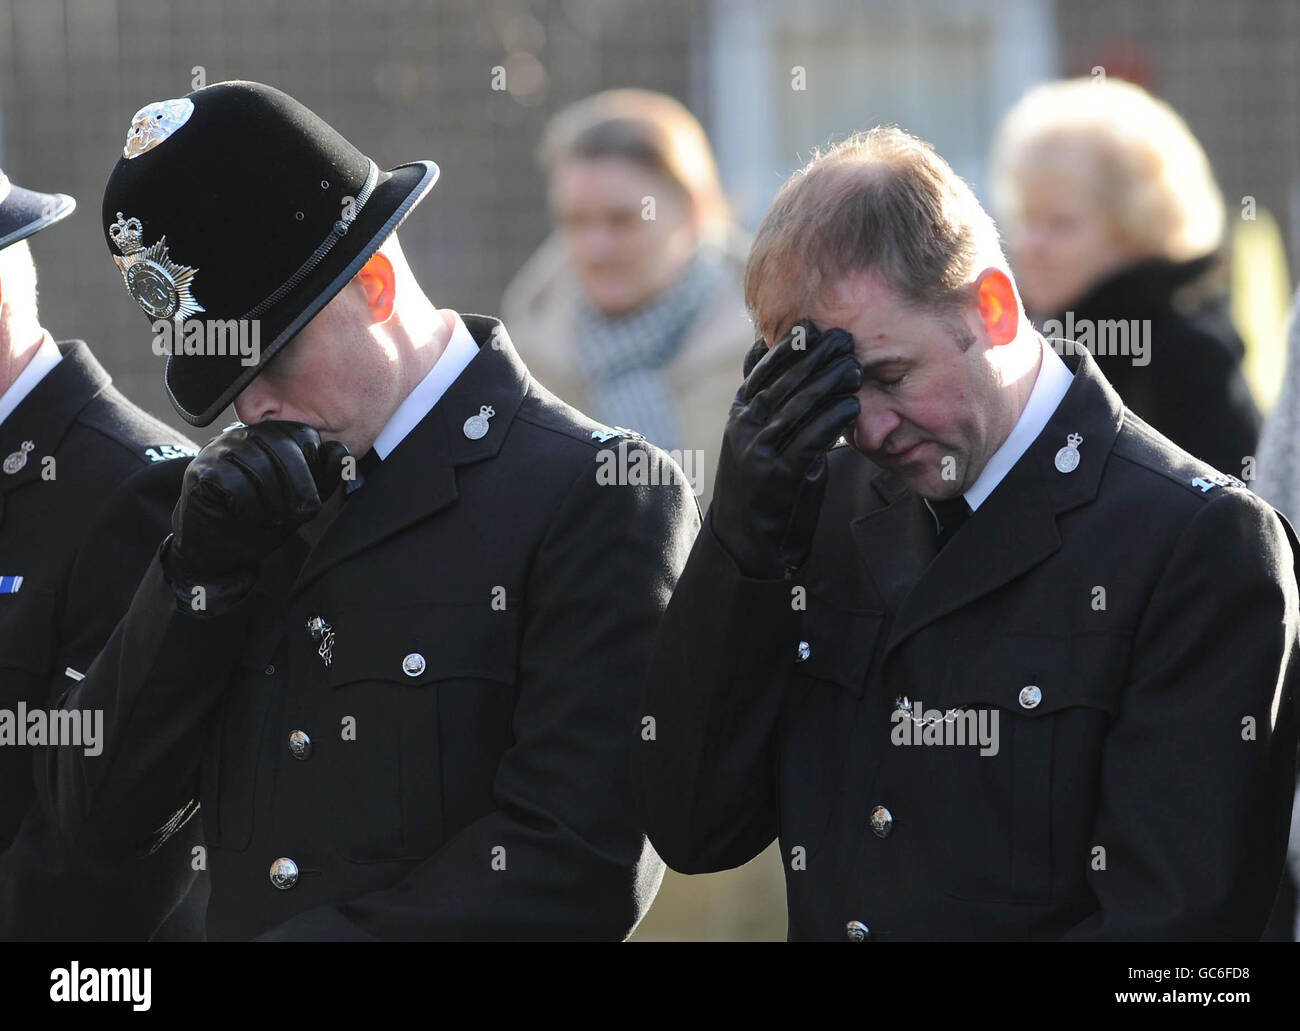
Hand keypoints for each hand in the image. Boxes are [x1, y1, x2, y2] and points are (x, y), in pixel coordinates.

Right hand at [166, 421, 348, 579]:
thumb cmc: (264, 519)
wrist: (220, 550)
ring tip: (271, 518)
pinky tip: (245, 516)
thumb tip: (340, 452)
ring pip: (260, 465)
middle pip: (284, 447)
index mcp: (275, 436)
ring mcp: (221, 450)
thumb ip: (324, 476)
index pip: (305, 436)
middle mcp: (247, 435)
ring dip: (273, 501)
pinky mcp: (202, 471)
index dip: (315, 470)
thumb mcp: (304, 498)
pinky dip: (248, 507)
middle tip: (299, 514)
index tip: (311, 500)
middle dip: (299, 486)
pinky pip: (234, 483)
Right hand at [710, 320, 860, 577]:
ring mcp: (760, 450)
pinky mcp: (781, 474)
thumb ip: (762, 398)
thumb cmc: (760, 482)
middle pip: (783, 382)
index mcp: (739, 414)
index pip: (762, 370)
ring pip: (798, 406)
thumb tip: (761, 350)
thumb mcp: (754, 435)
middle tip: (843, 338)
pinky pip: (811, 438)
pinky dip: (833, 418)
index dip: (788, 346)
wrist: (746, 539)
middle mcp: (744, 428)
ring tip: (853, 366)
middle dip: (815, 357)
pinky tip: (851, 404)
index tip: (812, 326)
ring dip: (829, 382)